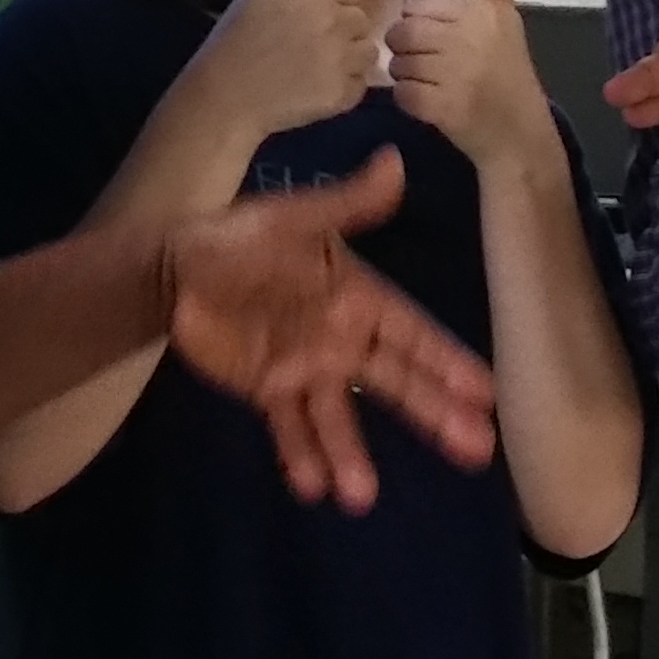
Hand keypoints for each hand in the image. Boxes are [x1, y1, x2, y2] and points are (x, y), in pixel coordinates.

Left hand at [157, 149, 500, 511]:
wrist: (171, 269)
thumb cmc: (237, 238)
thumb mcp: (293, 219)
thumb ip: (347, 206)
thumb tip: (395, 162)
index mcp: (357, 297)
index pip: (414, 334)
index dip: (449, 362)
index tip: (487, 395)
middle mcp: (341, 339)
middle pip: (396, 381)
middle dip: (434, 414)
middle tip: (475, 450)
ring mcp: (306, 370)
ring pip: (340, 417)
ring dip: (352, 454)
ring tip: (361, 497)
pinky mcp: (269, 391)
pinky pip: (290, 428)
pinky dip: (301, 456)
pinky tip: (312, 488)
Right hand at [189, 0, 381, 139]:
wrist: (225, 94)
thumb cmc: (238, 33)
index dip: (330, 4)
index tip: (301, 18)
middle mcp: (334, 17)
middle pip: (360, 20)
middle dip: (338, 32)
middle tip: (299, 46)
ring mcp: (341, 57)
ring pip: (366, 53)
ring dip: (345, 62)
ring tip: (307, 69)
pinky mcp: (344, 93)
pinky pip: (360, 85)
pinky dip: (341, 91)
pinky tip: (311, 90)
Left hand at [385, 0, 552, 173]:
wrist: (519, 132)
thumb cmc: (507, 71)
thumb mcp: (507, 18)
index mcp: (482, 10)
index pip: (417, 5)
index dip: (420, 25)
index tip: (441, 41)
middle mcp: (470, 37)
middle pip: (402, 32)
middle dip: (407, 50)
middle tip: (431, 65)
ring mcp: (456, 73)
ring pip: (398, 63)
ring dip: (407, 76)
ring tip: (432, 84)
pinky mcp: (443, 107)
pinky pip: (402, 93)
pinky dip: (409, 102)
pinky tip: (431, 104)